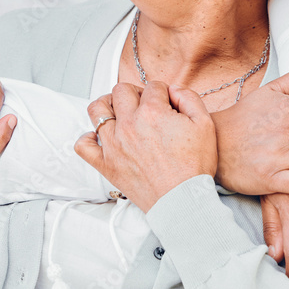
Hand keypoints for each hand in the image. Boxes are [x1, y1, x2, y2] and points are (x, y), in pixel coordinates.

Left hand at [74, 82, 216, 211]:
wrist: (182, 201)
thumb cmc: (194, 167)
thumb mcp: (204, 125)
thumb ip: (189, 98)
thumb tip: (173, 90)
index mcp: (152, 112)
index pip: (152, 87)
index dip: (163, 92)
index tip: (167, 103)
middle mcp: (129, 124)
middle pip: (121, 91)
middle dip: (135, 93)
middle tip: (145, 105)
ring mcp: (113, 144)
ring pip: (97, 110)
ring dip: (108, 105)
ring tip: (119, 111)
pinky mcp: (106, 164)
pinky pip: (84, 145)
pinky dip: (88, 138)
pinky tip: (102, 138)